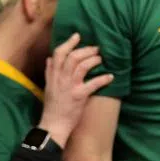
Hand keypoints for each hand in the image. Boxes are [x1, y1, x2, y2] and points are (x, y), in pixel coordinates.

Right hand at [38, 32, 114, 147]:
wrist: (53, 124)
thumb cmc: (52, 106)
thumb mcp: (48, 86)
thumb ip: (49, 71)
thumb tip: (50, 58)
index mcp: (53, 75)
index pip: (58, 53)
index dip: (69, 43)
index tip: (77, 36)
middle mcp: (60, 78)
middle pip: (73, 56)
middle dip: (86, 50)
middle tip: (97, 48)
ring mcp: (70, 86)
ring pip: (82, 66)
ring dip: (94, 60)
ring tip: (102, 59)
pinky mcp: (79, 96)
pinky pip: (93, 83)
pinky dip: (103, 78)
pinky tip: (111, 76)